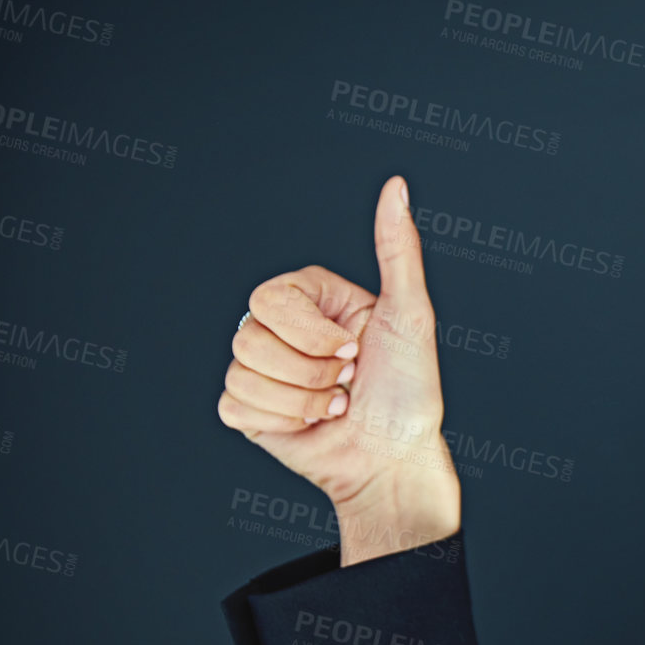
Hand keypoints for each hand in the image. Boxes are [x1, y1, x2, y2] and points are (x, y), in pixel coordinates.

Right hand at [217, 175, 461, 563]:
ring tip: (335, 405)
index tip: (352, 349)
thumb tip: (397, 186)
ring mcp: (262, 367)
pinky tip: (312, 424)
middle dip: (308, 369)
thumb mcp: (411, 314)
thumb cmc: (409, 391)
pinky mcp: (249, 408)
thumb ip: (397, 248)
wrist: (393, 457)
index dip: (311, 333)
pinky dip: (280, 421)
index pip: (270, 297)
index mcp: (313, 300)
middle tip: (345, 379)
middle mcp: (284, 328)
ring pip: (242, 371)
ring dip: (301, 400)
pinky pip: (234, 404)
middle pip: (248, 333)